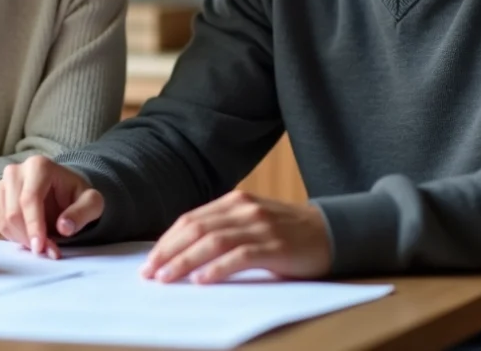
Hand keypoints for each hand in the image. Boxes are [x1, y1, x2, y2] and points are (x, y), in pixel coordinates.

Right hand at [0, 155, 103, 258]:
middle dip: (29, 237)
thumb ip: (82, 213)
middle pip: (14, 212)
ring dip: (23, 239)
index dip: (34, 226)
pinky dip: (16, 237)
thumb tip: (64, 228)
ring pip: (5, 220)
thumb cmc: (77, 195)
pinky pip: (1, 224)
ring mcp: (4, 185)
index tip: (40, 248)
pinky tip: (33, 237)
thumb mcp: (91, 202)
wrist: (64, 191)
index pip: (30, 199)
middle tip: (47, 252)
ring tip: (44, 245)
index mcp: (38, 166)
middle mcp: (16, 172)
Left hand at [141, 190, 331, 283]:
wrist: (331, 231)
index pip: (190, 219)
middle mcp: (244, 209)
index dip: (167, 240)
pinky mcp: (275, 246)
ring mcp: (260, 226)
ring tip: (167, 278)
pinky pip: (239, 256)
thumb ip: (223, 229)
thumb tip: (183, 253)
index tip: (150, 261)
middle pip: (196, 229)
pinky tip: (202, 280)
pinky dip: (217, 268)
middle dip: (168, 252)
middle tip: (150, 273)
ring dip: (185, 261)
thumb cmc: (286, 233)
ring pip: (212, 242)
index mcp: (234, 201)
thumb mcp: (251, 222)